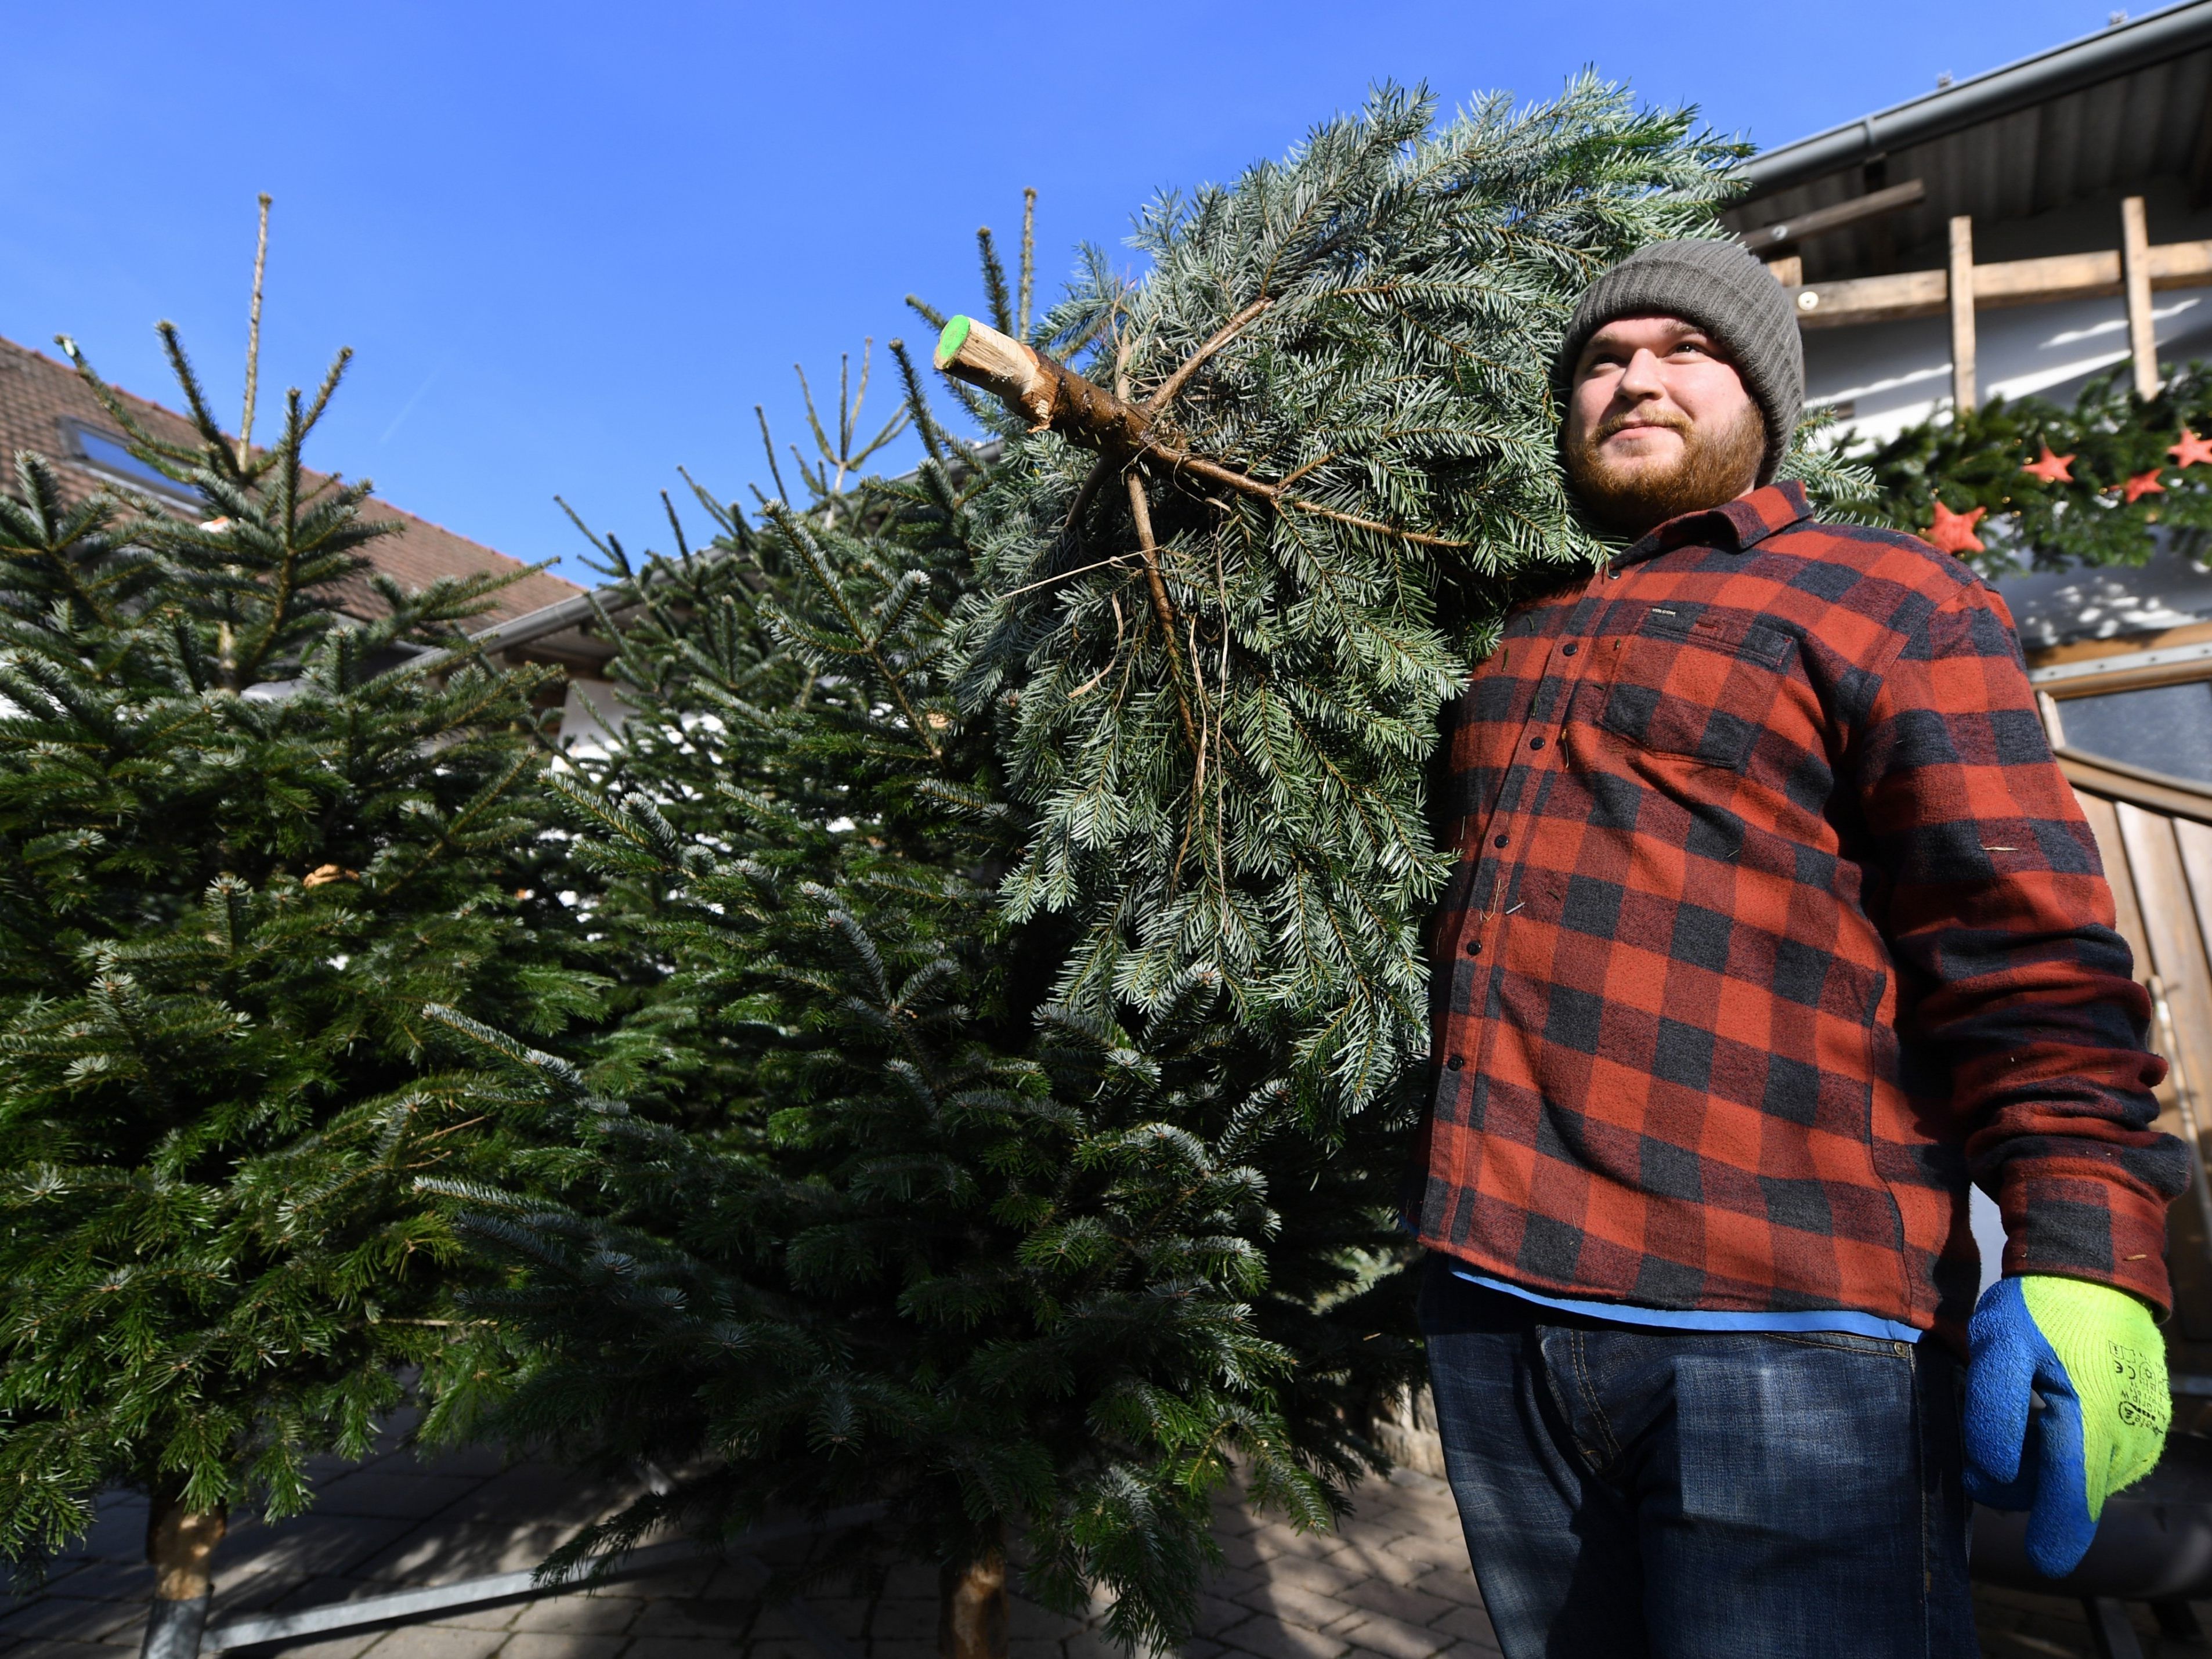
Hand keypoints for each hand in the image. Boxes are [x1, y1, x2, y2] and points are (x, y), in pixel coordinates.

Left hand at [1963, 1275, 2169, 1576]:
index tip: (2034, 1557)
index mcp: (2090, 1431)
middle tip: (1979, 1441)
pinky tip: (2046, 1408)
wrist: (2095, 1274)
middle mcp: (2125, 1446)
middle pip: (2061, 1496)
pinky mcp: (2142, 1429)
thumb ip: (1993, 1414)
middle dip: (2015, 1482)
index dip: (2049, 1541)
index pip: (2073, 1512)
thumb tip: (1991, 1474)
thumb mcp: (1999, 1346)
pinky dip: (2063, 1447)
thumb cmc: (2043, 1308)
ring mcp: (2140, 1439)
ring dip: (2039, 1462)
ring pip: (2076, 1479)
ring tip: (2021, 1411)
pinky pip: (2095, 1458)